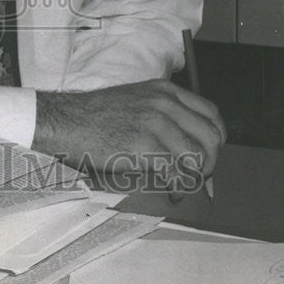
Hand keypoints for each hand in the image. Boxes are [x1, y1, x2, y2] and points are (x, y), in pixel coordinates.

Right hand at [31, 79, 225, 180]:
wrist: (67, 121)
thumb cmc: (98, 116)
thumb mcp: (138, 100)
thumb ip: (166, 114)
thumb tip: (193, 147)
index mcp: (165, 91)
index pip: (212, 115)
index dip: (216, 140)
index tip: (207, 156)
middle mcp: (164, 104)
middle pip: (211, 138)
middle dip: (209, 163)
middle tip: (196, 176)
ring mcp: (154, 123)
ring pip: (197, 158)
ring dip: (194, 178)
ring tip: (181, 185)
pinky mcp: (143, 146)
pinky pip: (176, 173)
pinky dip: (178, 188)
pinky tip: (171, 192)